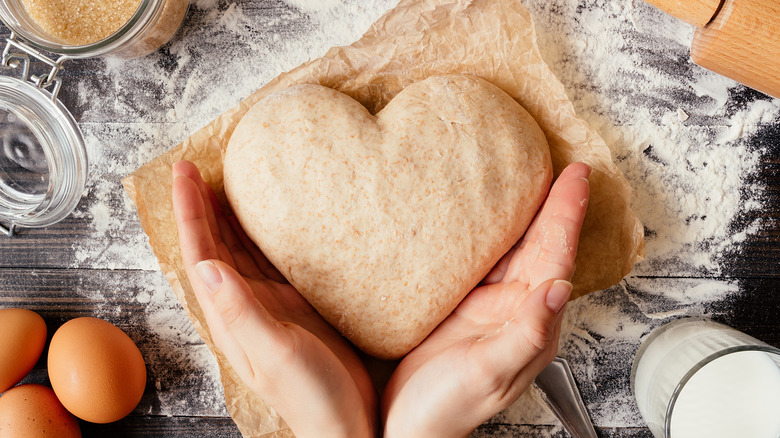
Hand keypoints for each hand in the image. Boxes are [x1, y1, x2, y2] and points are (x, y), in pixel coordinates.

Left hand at [172, 160, 376, 437]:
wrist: (346, 422)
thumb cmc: (311, 396)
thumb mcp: (275, 354)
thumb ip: (241, 313)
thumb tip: (206, 266)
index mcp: (231, 317)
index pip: (201, 255)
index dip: (190, 213)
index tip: (183, 174)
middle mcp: (243, 306)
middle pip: (214, 246)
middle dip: (201, 206)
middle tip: (195, 166)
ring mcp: (269, 305)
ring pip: (239, 250)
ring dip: (227, 216)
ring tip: (223, 180)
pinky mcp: (295, 305)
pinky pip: (269, 260)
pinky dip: (260, 235)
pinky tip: (266, 219)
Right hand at [381, 162, 590, 437]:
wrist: (408, 425)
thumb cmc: (447, 408)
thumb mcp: (489, 374)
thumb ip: (527, 335)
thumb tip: (558, 291)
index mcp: (532, 325)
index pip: (557, 260)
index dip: (567, 217)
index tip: (578, 180)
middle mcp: (517, 310)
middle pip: (542, 247)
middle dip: (557, 207)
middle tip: (568, 168)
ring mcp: (489, 306)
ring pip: (516, 249)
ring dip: (529, 214)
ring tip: (535, 177)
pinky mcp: (461, 303)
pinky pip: (483, 259)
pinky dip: (492, 233)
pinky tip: (487, 215)